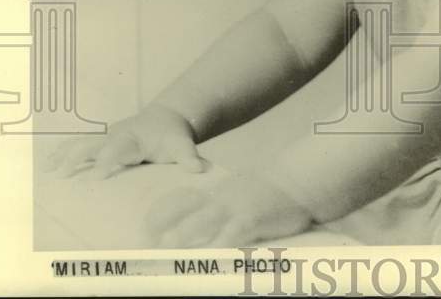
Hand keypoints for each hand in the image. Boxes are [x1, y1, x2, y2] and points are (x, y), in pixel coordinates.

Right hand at [44, 104, 203, 178]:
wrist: (167, 119)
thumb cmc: (173, 136)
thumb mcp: (182, 145)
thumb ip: (188, 158)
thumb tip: (198, 170)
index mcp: (135, 138)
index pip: (119, 148)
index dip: (109, 160)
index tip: (98, 175)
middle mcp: (117, 136)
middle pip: (93, 144)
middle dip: (78, 157)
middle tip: (63, 174)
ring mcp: (107, 138)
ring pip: (82, 143)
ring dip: (65, 155)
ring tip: (48, 170)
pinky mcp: (102, 142)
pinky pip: (79, 146)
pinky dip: (63, 153)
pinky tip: (49, 166)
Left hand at [144, 170, 313, 247]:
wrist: (297, 181)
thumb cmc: (268, 192)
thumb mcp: (238, 193)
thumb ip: (219, 205)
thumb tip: (198, 224)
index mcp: (216, 192)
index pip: (179, 200)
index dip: (159, 214)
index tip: (143, 230)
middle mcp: (220, 198)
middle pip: (185, 213)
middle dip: (164, 231)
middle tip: (145, 250)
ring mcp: (235, 208)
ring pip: (203, 223)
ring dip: (184, 239)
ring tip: (166, 254)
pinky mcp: (252, 219)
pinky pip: (231, 235)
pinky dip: (218, 248)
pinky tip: (209, 260)